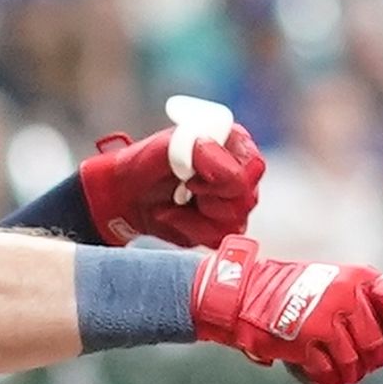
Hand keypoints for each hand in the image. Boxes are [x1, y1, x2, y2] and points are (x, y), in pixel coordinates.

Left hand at [80, 103, 263, 248]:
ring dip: (197, 215)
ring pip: (235, 222)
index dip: (226, 176)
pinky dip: (192, 229)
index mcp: (235, 144)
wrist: (129, 194)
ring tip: (176, 200)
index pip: (253, 166)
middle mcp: (241, 173)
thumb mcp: (168, 147)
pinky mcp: (222, 227)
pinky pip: (219, 239)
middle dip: (209, 197)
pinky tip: (176, 215)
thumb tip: (222, 167)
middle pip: (246, 198)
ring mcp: (234, 203)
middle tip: (183, 186)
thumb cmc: (148, 163)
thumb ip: (199, 151)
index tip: (193, 175)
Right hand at [192, 237, 382, 383]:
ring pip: (357, 364)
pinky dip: (325, 377)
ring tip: (329, 361)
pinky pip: (332, 373)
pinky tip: (314, 367)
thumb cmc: (292, 294)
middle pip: (381, 346)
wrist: (245, 295)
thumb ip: (364, 304)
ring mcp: (329, 317)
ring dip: (344, 370)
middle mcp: (349, 295)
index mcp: (360, 278)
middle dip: (369, 358)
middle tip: (352, 356)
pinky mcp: (309, 339)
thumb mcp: (334, 284)